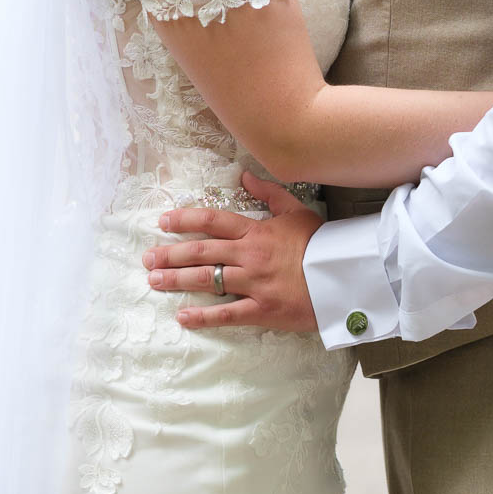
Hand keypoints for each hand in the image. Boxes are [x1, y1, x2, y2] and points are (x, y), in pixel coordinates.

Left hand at [145, 171, 322, 332]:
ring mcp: (254, 283)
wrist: (345, 276)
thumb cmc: (321, 243)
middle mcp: (249, 255)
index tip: (163, 222)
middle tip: (147, 257)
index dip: (184, 220)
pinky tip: (182, 317)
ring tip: (154, 281)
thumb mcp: (296, 211)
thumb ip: (269, 193)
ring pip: (208, 280)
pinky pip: (226, 314)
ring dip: (177, 280)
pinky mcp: (262, 309)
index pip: (212, 221)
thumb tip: (245, 176)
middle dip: (170, 254)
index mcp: (256, 231)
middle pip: (201, 252)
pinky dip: (202, 317)